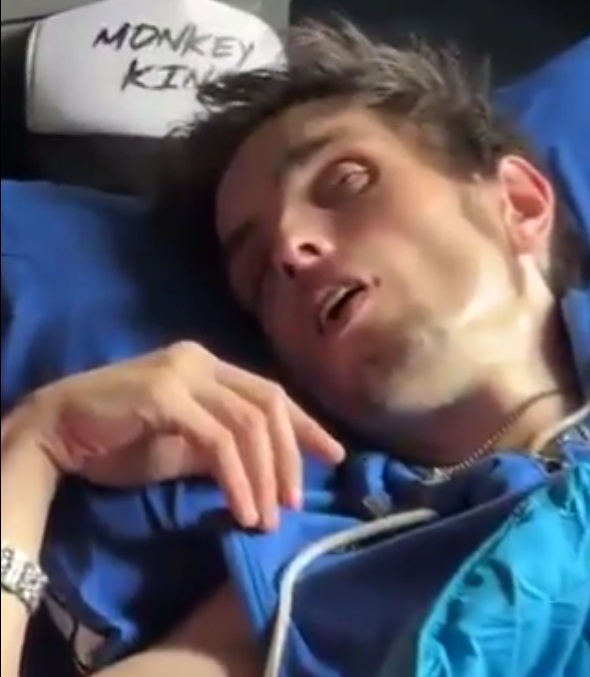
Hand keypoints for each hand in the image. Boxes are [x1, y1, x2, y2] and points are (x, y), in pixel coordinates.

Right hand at [2, 342, 344, 529]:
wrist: (56, 431)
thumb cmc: (117, 439)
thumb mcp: (182, 448)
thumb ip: (223, 450)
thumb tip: (266, 472)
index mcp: (210, 367)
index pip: (271, 393)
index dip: (306, 426)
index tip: (333, 457)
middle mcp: (202, 361)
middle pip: (269, 405)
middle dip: (291, 455)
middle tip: (297, 501)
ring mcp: (184, 374)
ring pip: (249, 423)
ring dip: (265, 474)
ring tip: (269, 518)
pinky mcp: (166, 395)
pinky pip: (218, 440)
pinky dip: (237, 477)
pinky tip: (242, 508)